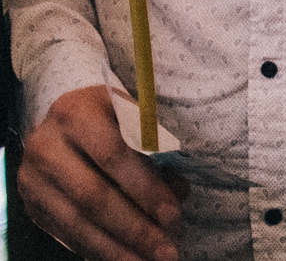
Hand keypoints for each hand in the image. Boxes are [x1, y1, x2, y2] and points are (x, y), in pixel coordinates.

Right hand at [18, 84, 188, 260]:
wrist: (62, 119)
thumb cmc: (110, 114)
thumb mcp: (132, 113)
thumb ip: (156, 147)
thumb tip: (178, 192)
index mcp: (75, 113)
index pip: (113, 156)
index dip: (144, 189)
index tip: (173, 214)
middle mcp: (46, 147)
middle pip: (93, 196)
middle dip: (134, 228)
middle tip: (166, 250)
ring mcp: (33, 180)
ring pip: (77, 222)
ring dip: (116, 248)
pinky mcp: (32, 205)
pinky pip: (66, 234)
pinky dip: (97, 250)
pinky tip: (124, 258)